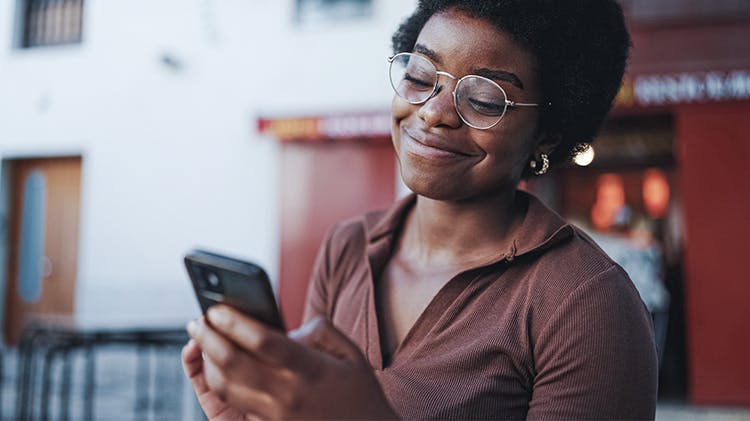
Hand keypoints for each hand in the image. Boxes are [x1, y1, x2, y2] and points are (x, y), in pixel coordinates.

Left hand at [186, 305, 396, 419]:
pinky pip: (235, 406)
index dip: (235, 323)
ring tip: (203, 344)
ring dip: (206, 364)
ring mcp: (276, 416)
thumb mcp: (351, 353)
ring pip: (226, 389)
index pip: (263, 341)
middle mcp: (289, 394)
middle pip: (233, 365)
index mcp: (310, 369)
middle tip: (197, 322)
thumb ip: (320, 331)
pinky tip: (218, 369)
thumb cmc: (360, 393)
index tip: (216, 308)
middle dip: (207, 339)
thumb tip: (290, 329)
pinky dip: (220, 386)